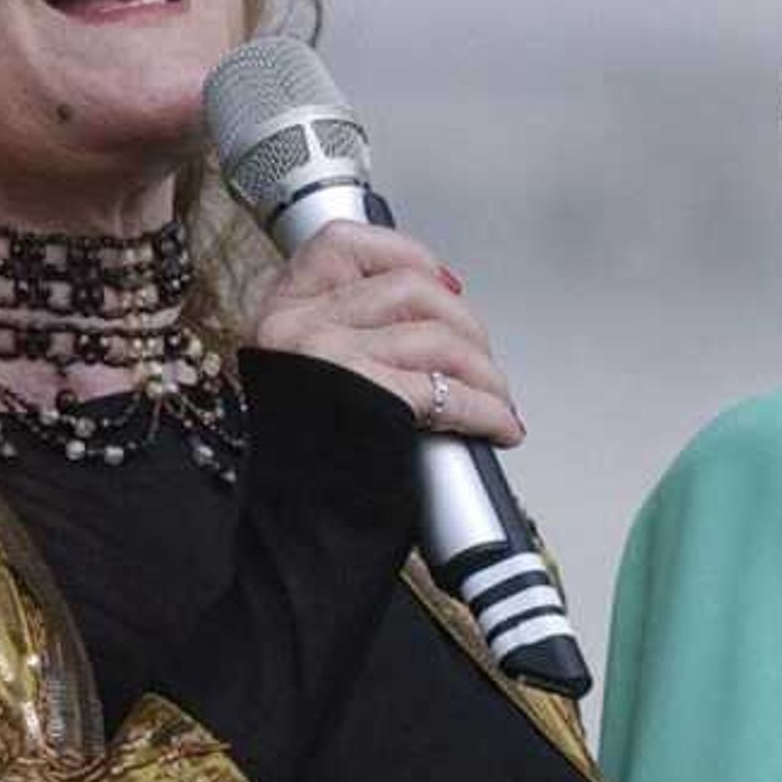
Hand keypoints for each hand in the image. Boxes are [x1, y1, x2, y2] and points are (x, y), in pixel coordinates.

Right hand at [248, 223, 523, 445]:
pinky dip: (489, 410)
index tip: (444, 284)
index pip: (346, 244)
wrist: (290, 537)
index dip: (407, 255)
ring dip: (484, 372)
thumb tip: (431, 311)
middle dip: (466, 327)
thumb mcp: (312, 379)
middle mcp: (297, 327)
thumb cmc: (308, 468)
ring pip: (438, 336)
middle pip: (411, 289)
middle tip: (482, 363)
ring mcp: (327, 357)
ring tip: (495, 399)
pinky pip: (450, 390)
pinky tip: (499, 426)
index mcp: (281, 313)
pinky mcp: (369, 398)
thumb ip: (351, 334)